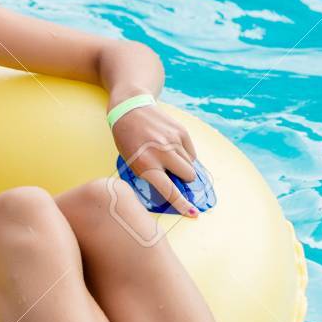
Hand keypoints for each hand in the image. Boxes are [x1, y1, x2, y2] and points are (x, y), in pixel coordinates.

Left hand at [111, 103, 199, 217]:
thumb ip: (150, 175)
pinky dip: (185, 155)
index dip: (182, 203)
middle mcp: (161, 152)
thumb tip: (173, 189)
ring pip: (191, 165)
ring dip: (184, 166)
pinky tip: (171, 147)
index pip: (168, 189)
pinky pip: (191, 152)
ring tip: (168, 157)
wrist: (130, 109)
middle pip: (188, 176)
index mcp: (145, 164)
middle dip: (184, 179)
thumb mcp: (132, 162)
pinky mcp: (181, 131)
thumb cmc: (128, 140)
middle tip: (172, 174)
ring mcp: (173, 140)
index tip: (193, 213)